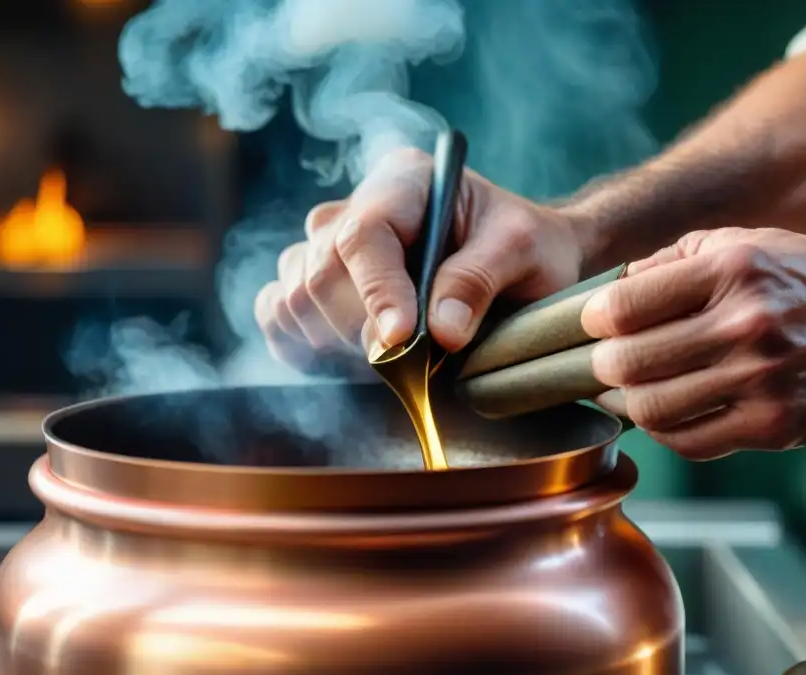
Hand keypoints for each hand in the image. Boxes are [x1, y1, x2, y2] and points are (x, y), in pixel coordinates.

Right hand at [254, 148, 586, 369]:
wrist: (524, 263)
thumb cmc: (529, 245)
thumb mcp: (524, 250)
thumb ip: (479, 279)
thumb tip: (439, 331)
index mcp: (404, 181)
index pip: (363, 235)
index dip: (376, 292)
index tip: (400, 341)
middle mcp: (354, 208)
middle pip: (319, 273)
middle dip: (361, 329)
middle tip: (414, 361)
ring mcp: (327, 247)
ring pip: (293, 297)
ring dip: (335, 343)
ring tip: (395, 356)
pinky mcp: (315, 284)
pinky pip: (277, 314)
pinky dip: (302, 346)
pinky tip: (352, 358)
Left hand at [582, 227, 805, 459]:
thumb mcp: (744, 243)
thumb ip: (673, 261)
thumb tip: (610, 291)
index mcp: (731, 269)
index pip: (624, 306)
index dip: (592, 321)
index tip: (590, 326)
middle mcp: (746, 323)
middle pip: (630, 362)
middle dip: (599, 367)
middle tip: (599, 364)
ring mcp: (762, 380)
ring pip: (653, 409)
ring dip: (626, 403)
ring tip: (623, 391)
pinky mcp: (774, 426)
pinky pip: (689, 440)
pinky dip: (663, 431)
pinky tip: (662, 413)